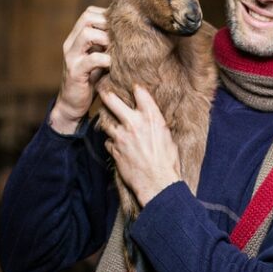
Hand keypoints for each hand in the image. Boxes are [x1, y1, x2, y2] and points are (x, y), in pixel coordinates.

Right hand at [49, 7, 109, 133]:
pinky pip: (91, 59)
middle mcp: (70, 44)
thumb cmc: (90, 81)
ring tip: (113, 51)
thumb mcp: (98, 59)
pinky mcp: (75, 72)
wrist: (73, 105)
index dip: (105, 16)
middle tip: (118, 39)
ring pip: (87, 34)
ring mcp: (71, 57)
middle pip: (87, 18)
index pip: (89, 13)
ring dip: (105, 39)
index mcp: (75, 38)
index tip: (119, 28)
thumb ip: (105, 46)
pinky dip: (105, 60)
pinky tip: (112, 66)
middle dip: (106, 25)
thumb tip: (128, 33)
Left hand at [100, 85, 181, 207]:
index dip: (135, 89)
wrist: (158, 183)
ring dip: (108, 122)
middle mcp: (134, 123)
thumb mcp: (168, 138)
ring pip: (106, 122)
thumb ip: (157, 125)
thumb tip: (153, 121)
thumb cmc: (168, 162)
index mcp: (151, 117)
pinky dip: (111, 143)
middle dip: (107, 95)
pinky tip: (117, 146)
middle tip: (104, 92)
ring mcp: (121, 136)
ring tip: (110, 123)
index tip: (134, 88)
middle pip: (113, 101)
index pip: (139, 92)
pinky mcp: (114, 149)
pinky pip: (108, 142)